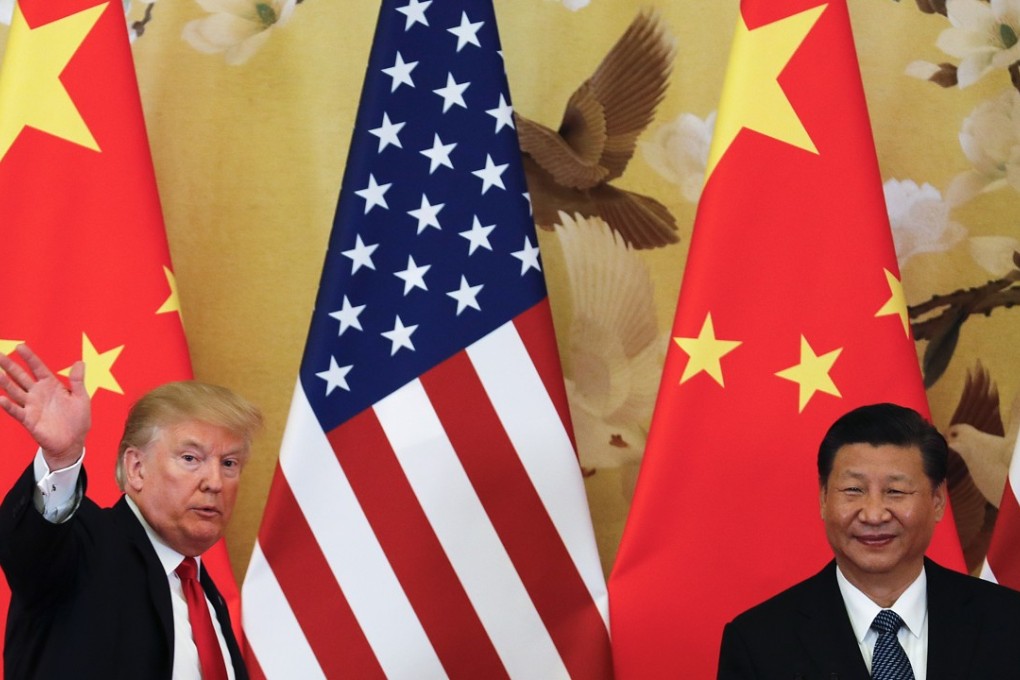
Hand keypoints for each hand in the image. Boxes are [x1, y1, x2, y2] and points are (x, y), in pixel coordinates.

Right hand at [0, 344, 90, 469]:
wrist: (73, 442)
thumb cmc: (78, 419)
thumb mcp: (81, 398)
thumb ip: (77, 381)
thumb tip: (80, 362)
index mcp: (51, 385)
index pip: (38, 368)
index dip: (30, 357)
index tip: (20, 346)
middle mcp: (38, 393)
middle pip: (21, 377)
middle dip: (10, 366)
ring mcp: (32, 406)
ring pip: (15, 391)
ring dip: (5, 383)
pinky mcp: (29, 420)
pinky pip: (17, 411)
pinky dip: (8, 405)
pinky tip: (1, 399)